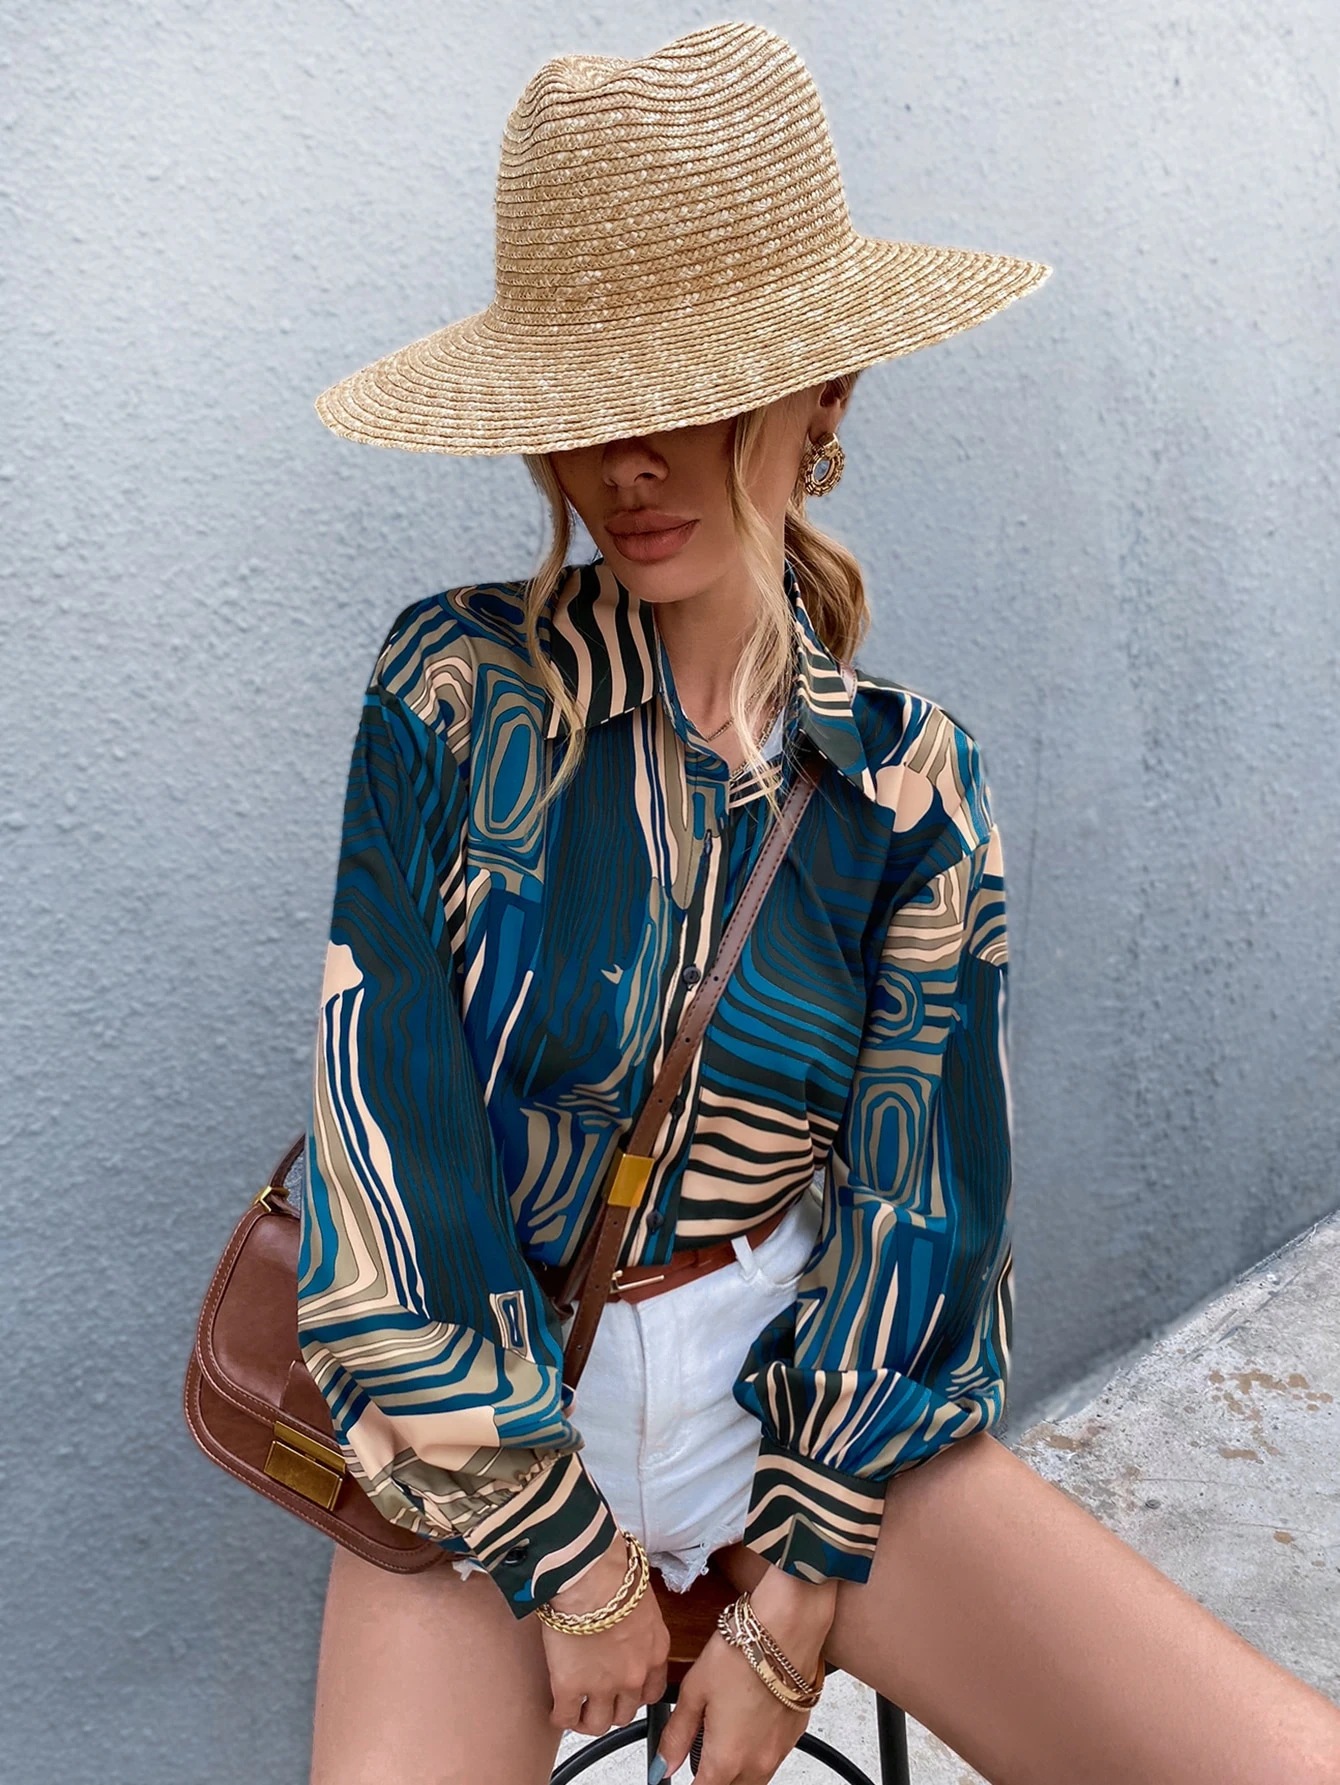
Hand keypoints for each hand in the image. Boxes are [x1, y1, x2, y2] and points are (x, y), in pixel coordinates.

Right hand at [540, 1533, 670, 1738]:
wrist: (590, 1574)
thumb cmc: (613, 1571)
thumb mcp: (639, 1599)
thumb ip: (637, 1623)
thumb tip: (624, 1621)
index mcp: (654, 1650)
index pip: (652, 1692)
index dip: (635, 1695)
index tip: (624, 1692)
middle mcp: (633, 1674)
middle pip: (626, 1713)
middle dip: (612, 1709)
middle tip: (598, 1701)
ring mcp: (602, 1685)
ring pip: (598, 1723)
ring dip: (587, 1719)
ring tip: (576, 1711)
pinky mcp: (571, 1686)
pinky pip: (566, 1717)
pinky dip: (561, 1718)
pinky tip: (556, 1710)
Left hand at [653, 1565, 836, 1783]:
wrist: (788, 1627)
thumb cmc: (742, 1653)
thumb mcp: (695, 1690)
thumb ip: (678, 1733)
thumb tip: (663, 1763)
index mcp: (727, 1757)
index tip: (675, 1774)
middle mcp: (757, 1763)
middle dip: (711, 1779)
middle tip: (697, 1755)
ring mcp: (780, 1750)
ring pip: (753, 1778)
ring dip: (735, 1769)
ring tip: (722, 1734)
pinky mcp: (796, 1733)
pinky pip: (772, 1757)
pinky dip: (756, 1750)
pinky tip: (747, 1722)